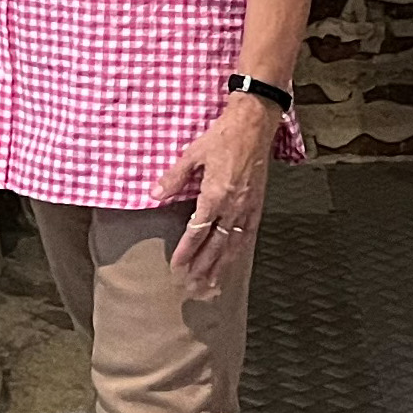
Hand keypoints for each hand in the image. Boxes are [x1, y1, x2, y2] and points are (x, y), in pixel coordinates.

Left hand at [156, 94, 279, 300]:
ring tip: (211, 284)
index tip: (177, 266)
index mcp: (215, 195)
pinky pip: (248, 234)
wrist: (253, 126)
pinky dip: (239, 251)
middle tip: (192, 286)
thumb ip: (174, 177)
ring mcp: (247, 208)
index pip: (198, 231)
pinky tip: (233, 260)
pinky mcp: (257, 205)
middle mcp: (233, 207)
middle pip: (216, 245)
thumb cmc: (222, 137)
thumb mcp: (193, 153)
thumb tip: (154, 194)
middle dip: (203, 267)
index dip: (187, 250)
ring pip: (233, 245)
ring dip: (221, 266)